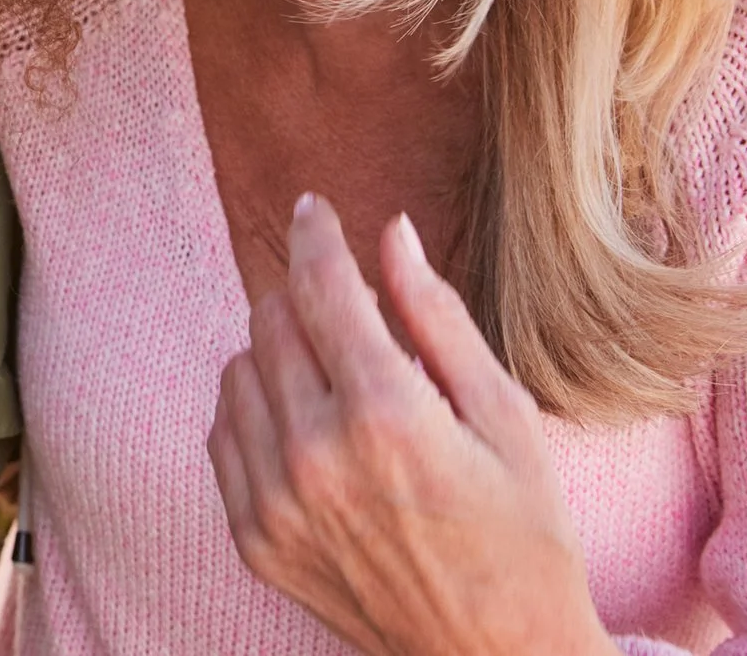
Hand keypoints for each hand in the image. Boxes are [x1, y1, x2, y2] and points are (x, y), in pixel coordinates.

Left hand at [205, 195, 613, 655]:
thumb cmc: (522, 535)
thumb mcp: (506, 417)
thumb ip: (437, 318)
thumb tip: (390, 233)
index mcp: (386, 416)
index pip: (322, 287)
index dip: (316, 233)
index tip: (313, 207)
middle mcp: (317, 456)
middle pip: (274, 320)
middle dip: (309, 299)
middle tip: (352, 317)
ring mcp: (276, 502)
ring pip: (240, 368)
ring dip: (280, 353)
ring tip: (339, 382)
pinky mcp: (253, 537)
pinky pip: (224, 432)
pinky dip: (257, 409)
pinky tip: (309, 426)